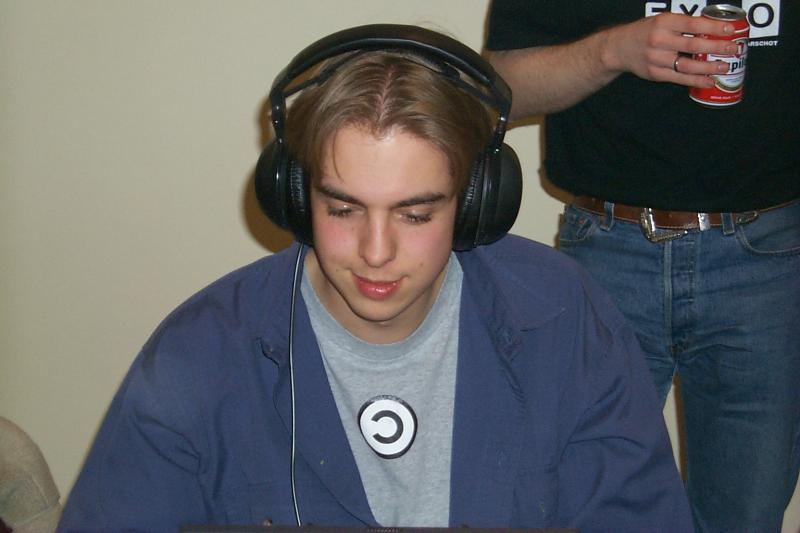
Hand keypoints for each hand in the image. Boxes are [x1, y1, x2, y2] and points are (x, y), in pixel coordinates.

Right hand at [600, 13, 737, 87]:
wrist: (619, 48)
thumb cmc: (646, 32)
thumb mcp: (662, 21)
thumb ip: (683, 25)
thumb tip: (713, 29)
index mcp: (664, 22)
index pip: (693, 24)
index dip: (713, 27)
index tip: (730, 30)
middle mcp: (660, 40)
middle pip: (694, 45)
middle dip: (716, 48)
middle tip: (733, 49)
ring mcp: (657, 59)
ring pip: (688, 65)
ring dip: (709, 67)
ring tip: (725, 67)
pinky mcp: (655, 73)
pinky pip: (679, 78)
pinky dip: (695, 80)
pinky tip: (708, 80)